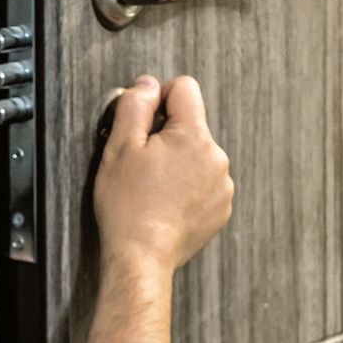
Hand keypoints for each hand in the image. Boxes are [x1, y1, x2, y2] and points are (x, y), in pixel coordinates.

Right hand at [93, 75, 233, 275]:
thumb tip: (148, 85)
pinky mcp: (221, 208)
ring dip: (178, 162)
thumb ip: (135, 105)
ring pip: (197, 154)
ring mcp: (223, 185)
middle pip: (191, 124)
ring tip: (154, 188)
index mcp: (194, 136)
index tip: (144, 123)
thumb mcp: (119, 147)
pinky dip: (187, 187)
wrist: (142, 257)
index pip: (184, 88)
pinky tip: (166, 203)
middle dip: (167, 136)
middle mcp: (217, 157)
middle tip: (142, 165)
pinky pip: (204, 181)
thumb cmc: (127, 206)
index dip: (158, 98)